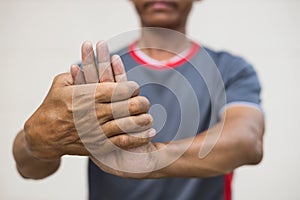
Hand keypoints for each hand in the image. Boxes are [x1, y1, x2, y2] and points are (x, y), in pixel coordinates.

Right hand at [24, 42, 154, 160]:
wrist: (43, 136)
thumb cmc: (52, 106)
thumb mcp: (60, 84)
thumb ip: (78, 73)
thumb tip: (93, 61)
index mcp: (86, 96)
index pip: (117, 89)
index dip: (131, 88)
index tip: (135, 88)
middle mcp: (93, 114)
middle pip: (126, 107)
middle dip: (140, 103)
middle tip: (145, 102)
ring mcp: (96, 131)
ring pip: (127, 125)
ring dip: (142, 121)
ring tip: (149, 117)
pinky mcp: (97, 146)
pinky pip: (122, 143)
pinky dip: (137, 139)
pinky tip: (147, 134)